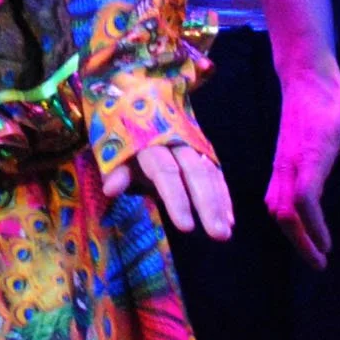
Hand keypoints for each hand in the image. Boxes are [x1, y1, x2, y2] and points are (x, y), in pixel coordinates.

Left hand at [106, 137, 234, 239]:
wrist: (138, 104)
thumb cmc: (122, 138)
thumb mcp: (113, 152)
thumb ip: (117, 171)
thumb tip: (111, 190)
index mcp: (150, 143)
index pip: (166, 173)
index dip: (177, 200)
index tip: (186, 227)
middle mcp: (176, 142)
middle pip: (195, 173)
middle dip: (208, 205)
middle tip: (218, 235)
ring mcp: (192, 144)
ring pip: (210, 173)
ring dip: (219, 203)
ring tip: (225, 232)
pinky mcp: (203, 150)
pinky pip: (216, 173)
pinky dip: (223, 196)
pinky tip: (229, 219)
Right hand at [265, 65, 339, 269]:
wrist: (305, 81)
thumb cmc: (337, 102)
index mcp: (311, 154)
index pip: (304, 197)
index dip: (314, 226)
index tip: (329, 247)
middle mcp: (290, 163)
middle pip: (284, 211)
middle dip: (300, 241)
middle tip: (320, 264)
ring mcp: (280, 165)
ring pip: (275, 207)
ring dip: (291, 233)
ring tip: (312, 252)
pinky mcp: (278, 165)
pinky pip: (274, 198)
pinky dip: (284, 219)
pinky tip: (300, 229)